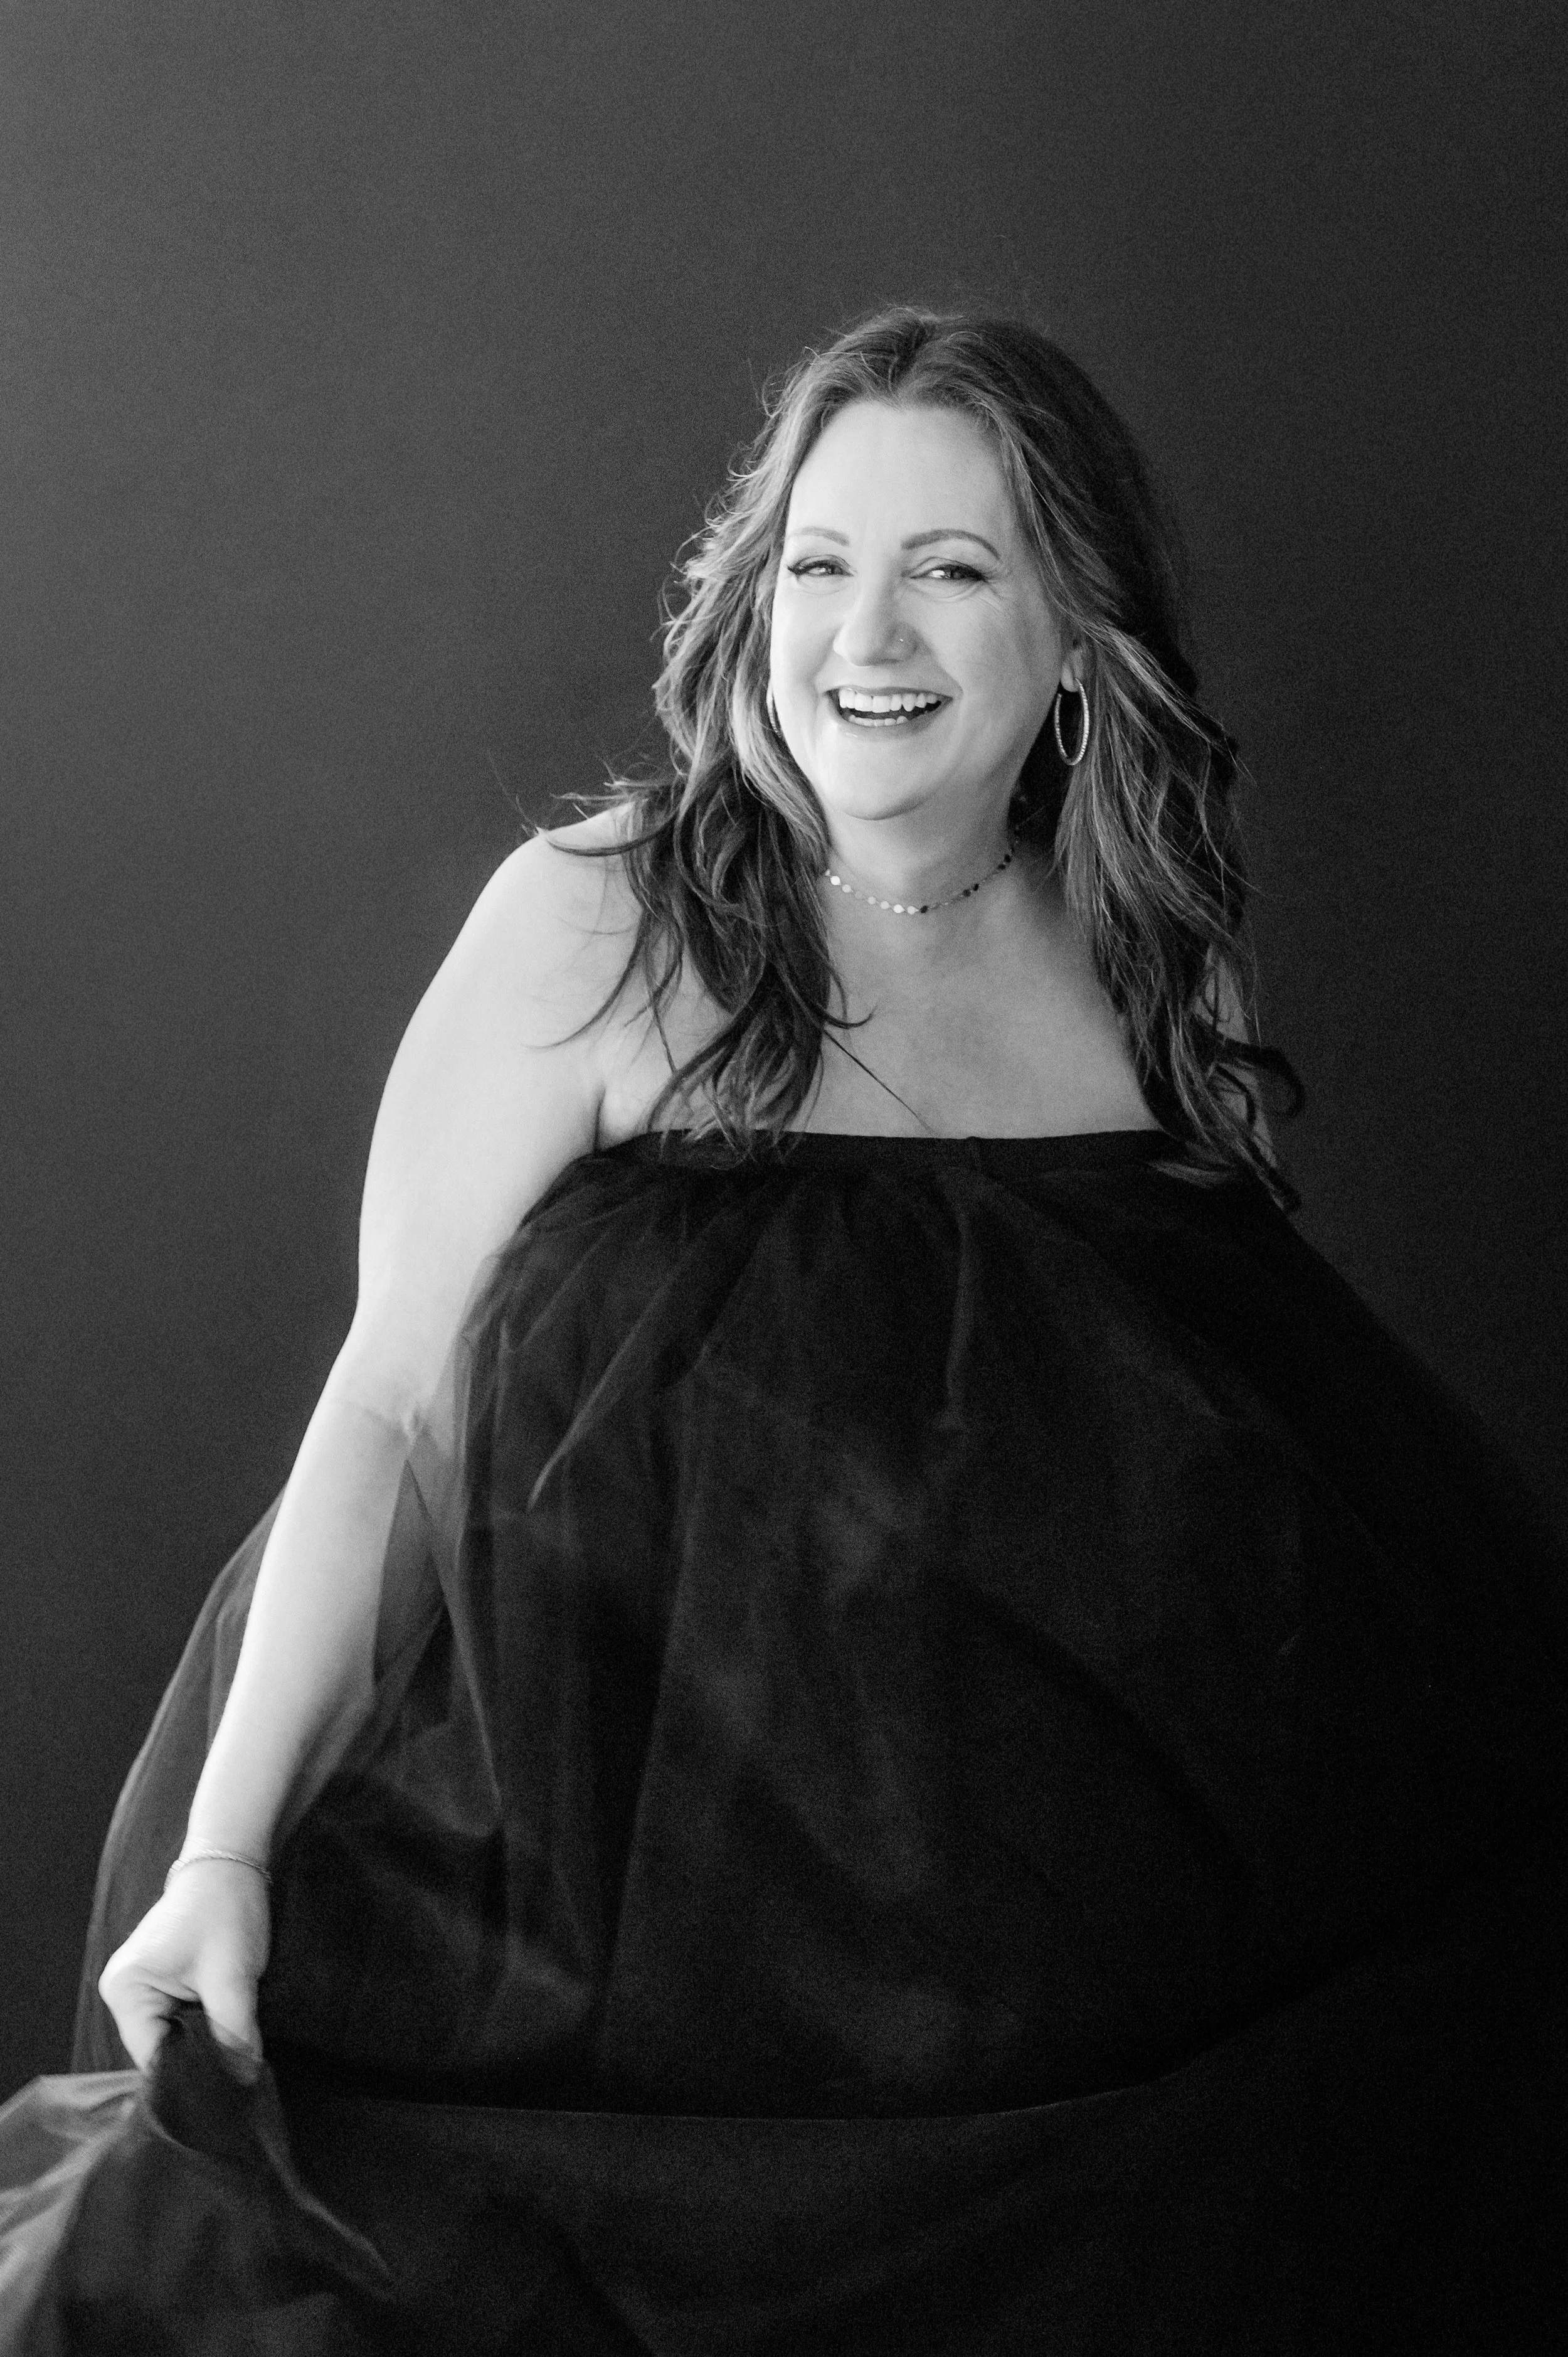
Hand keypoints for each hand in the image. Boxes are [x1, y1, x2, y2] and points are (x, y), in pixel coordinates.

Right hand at [98, 1858, 271, 2073]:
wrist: (231, 1862)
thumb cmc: (225, 1910)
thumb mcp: (231, 1978)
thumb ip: (235, 2035)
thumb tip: (245, 2081)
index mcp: (125, 1991)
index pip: (154, 2057)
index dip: (191, 2076)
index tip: (228, 2090)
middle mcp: (123, 1992)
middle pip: (163, 2049)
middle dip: (200, 2059)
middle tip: (240, 2072)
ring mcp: (141, 1986)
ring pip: (176, 2036)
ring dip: (206, 2041)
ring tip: (237, 2048)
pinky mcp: (162, 1981)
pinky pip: (182, 2018)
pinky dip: (205, 2024)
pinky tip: (229, 2027)